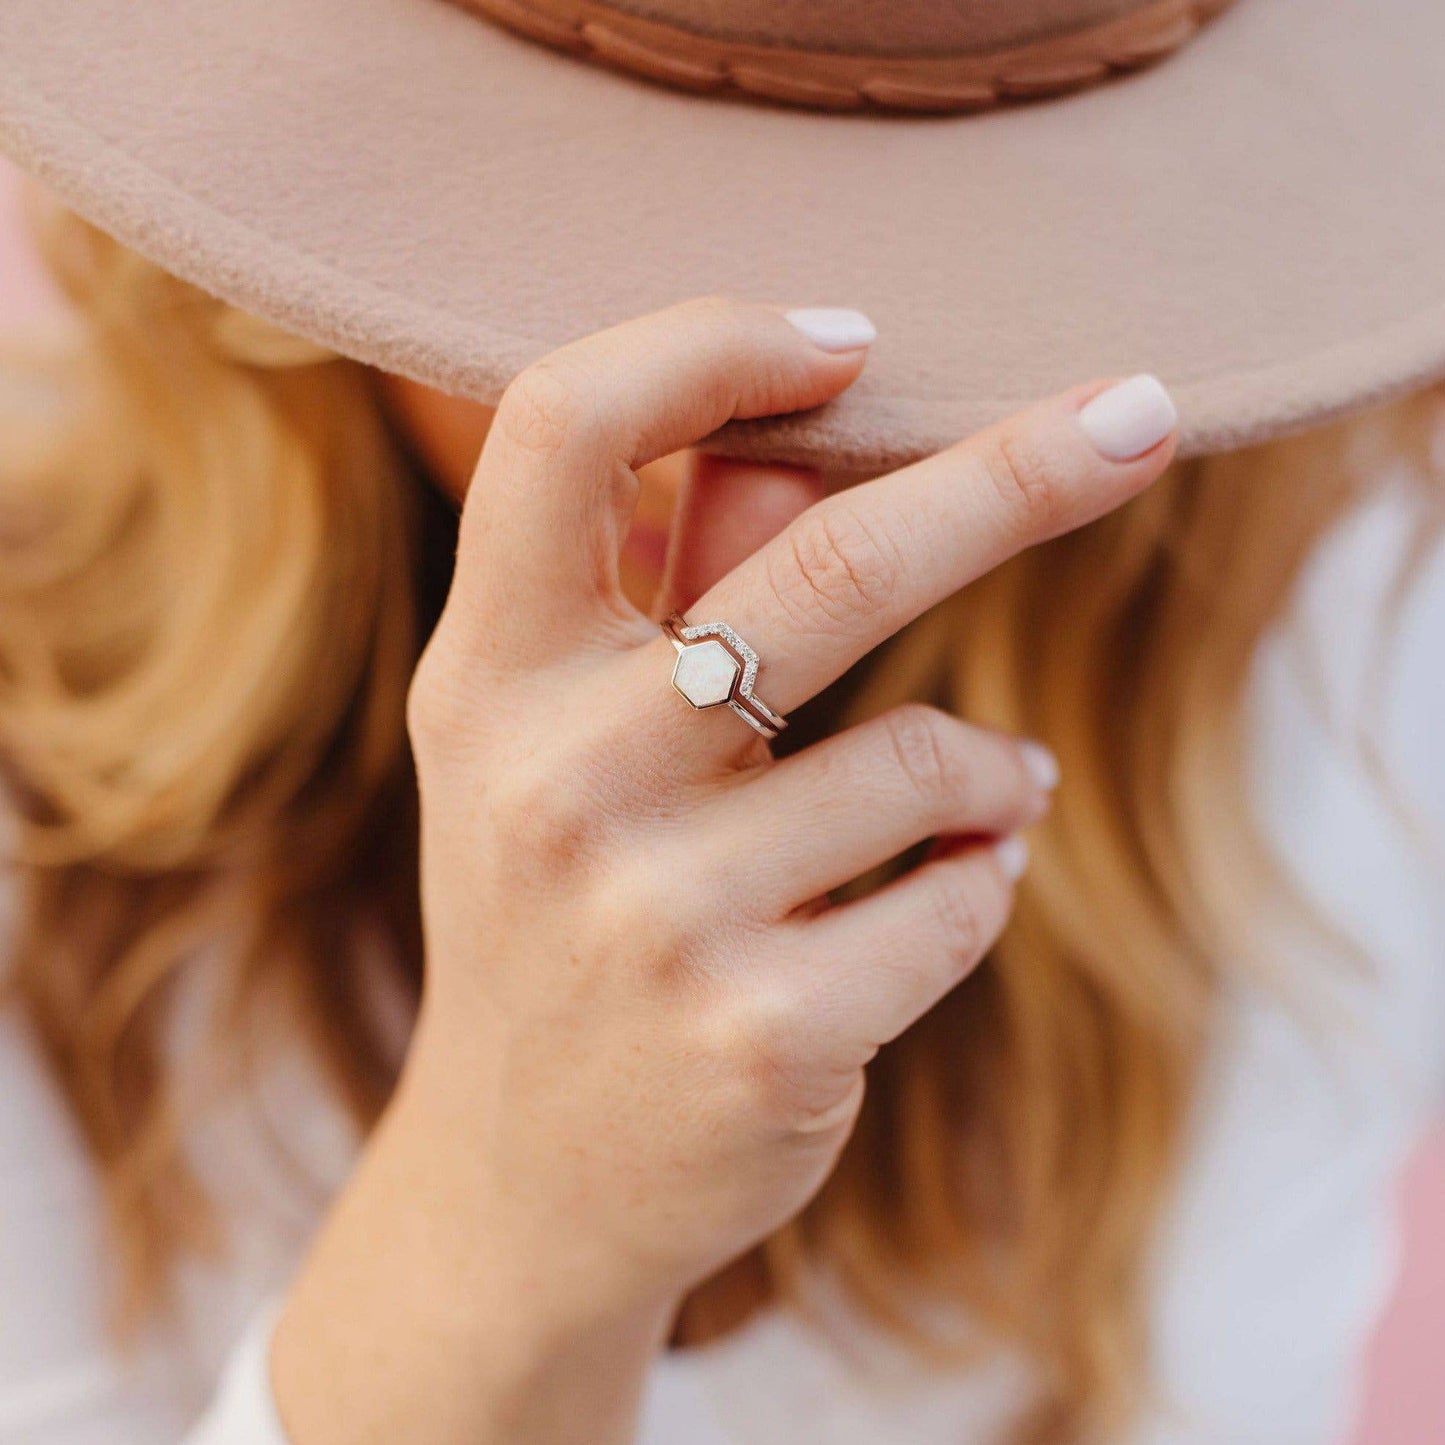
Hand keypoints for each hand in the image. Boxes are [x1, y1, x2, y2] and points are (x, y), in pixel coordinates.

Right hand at [273, 298, 1176, 1444]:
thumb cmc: (559, 910)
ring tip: (985, 795)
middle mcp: (553, 782)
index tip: (850, 345)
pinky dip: (979, 880)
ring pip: (925, 764)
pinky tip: (945, 896)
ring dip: (988, 771)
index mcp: (488, 675)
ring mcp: (652, 920)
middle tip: (1138, 416)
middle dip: (1012, 477)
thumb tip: (811, 419)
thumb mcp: (559, 740)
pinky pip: (953, 902)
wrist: (521, 1177)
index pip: (561, 427)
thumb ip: (668, 578)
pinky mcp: (760, 1035)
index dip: (708, 344)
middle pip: (829, 563)